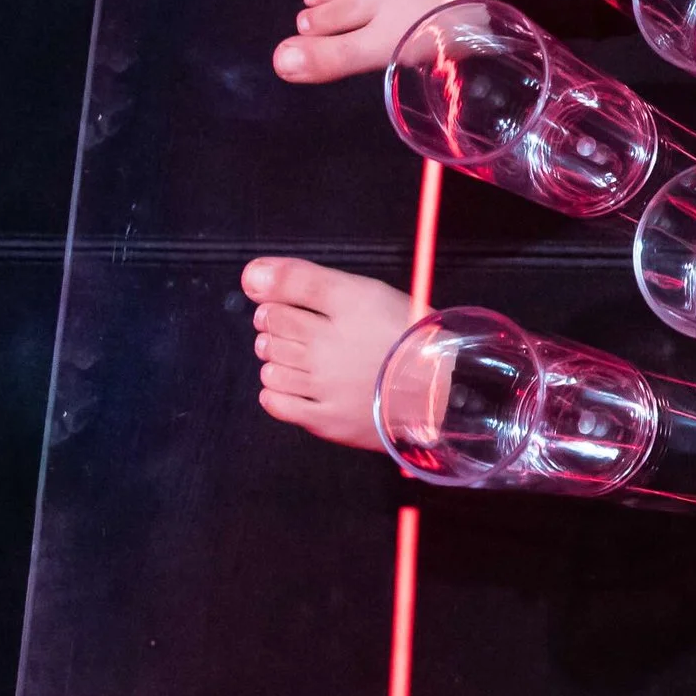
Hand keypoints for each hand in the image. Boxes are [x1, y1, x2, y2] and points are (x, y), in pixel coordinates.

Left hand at [245, 256, 416, 449]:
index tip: (295, 307)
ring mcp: (322, 388)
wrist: (445, 392)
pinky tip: (299, 386)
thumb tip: (250, 274)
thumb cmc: (410, 337)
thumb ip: (304, 278)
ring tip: (308, 361)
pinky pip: (277, 404)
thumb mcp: (362, 291)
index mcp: (338, 311)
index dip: (277, 302)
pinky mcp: (325, 420)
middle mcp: (324, 349)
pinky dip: (277, 393)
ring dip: (278, 361)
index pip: (274, 303)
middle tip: (307, 334)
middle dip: (278, 329)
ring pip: (271, 368)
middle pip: (271, 334)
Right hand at [274, 0, 491, 82]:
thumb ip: (336, 59)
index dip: (315, 38)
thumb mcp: (402, 54)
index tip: (328, 38)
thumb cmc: (464, 26)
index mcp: (374, 29)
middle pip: (319, 0)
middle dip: (320, 12)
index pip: (316, 33)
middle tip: (336, 18)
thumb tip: (279, 61)